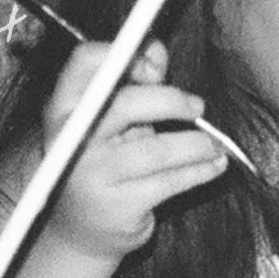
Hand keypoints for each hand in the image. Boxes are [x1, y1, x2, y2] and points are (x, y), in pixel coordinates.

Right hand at [43, 41, 226, 260]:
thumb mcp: (114, 118)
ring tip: (213, 144)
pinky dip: (201, 170)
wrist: (82, 230)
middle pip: (126, 104)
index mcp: (64, 107)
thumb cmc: (105, 160)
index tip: (155, 66)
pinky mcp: (116, 207)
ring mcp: (90, 176)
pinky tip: (214, 165)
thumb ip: (135, 80)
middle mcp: (70, 140)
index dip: (126, 55)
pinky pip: (171, 182)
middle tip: (197, 107)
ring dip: (197, 144)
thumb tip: (156, 48)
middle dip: (173, 101)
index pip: (85, 63)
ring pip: (157, 150)